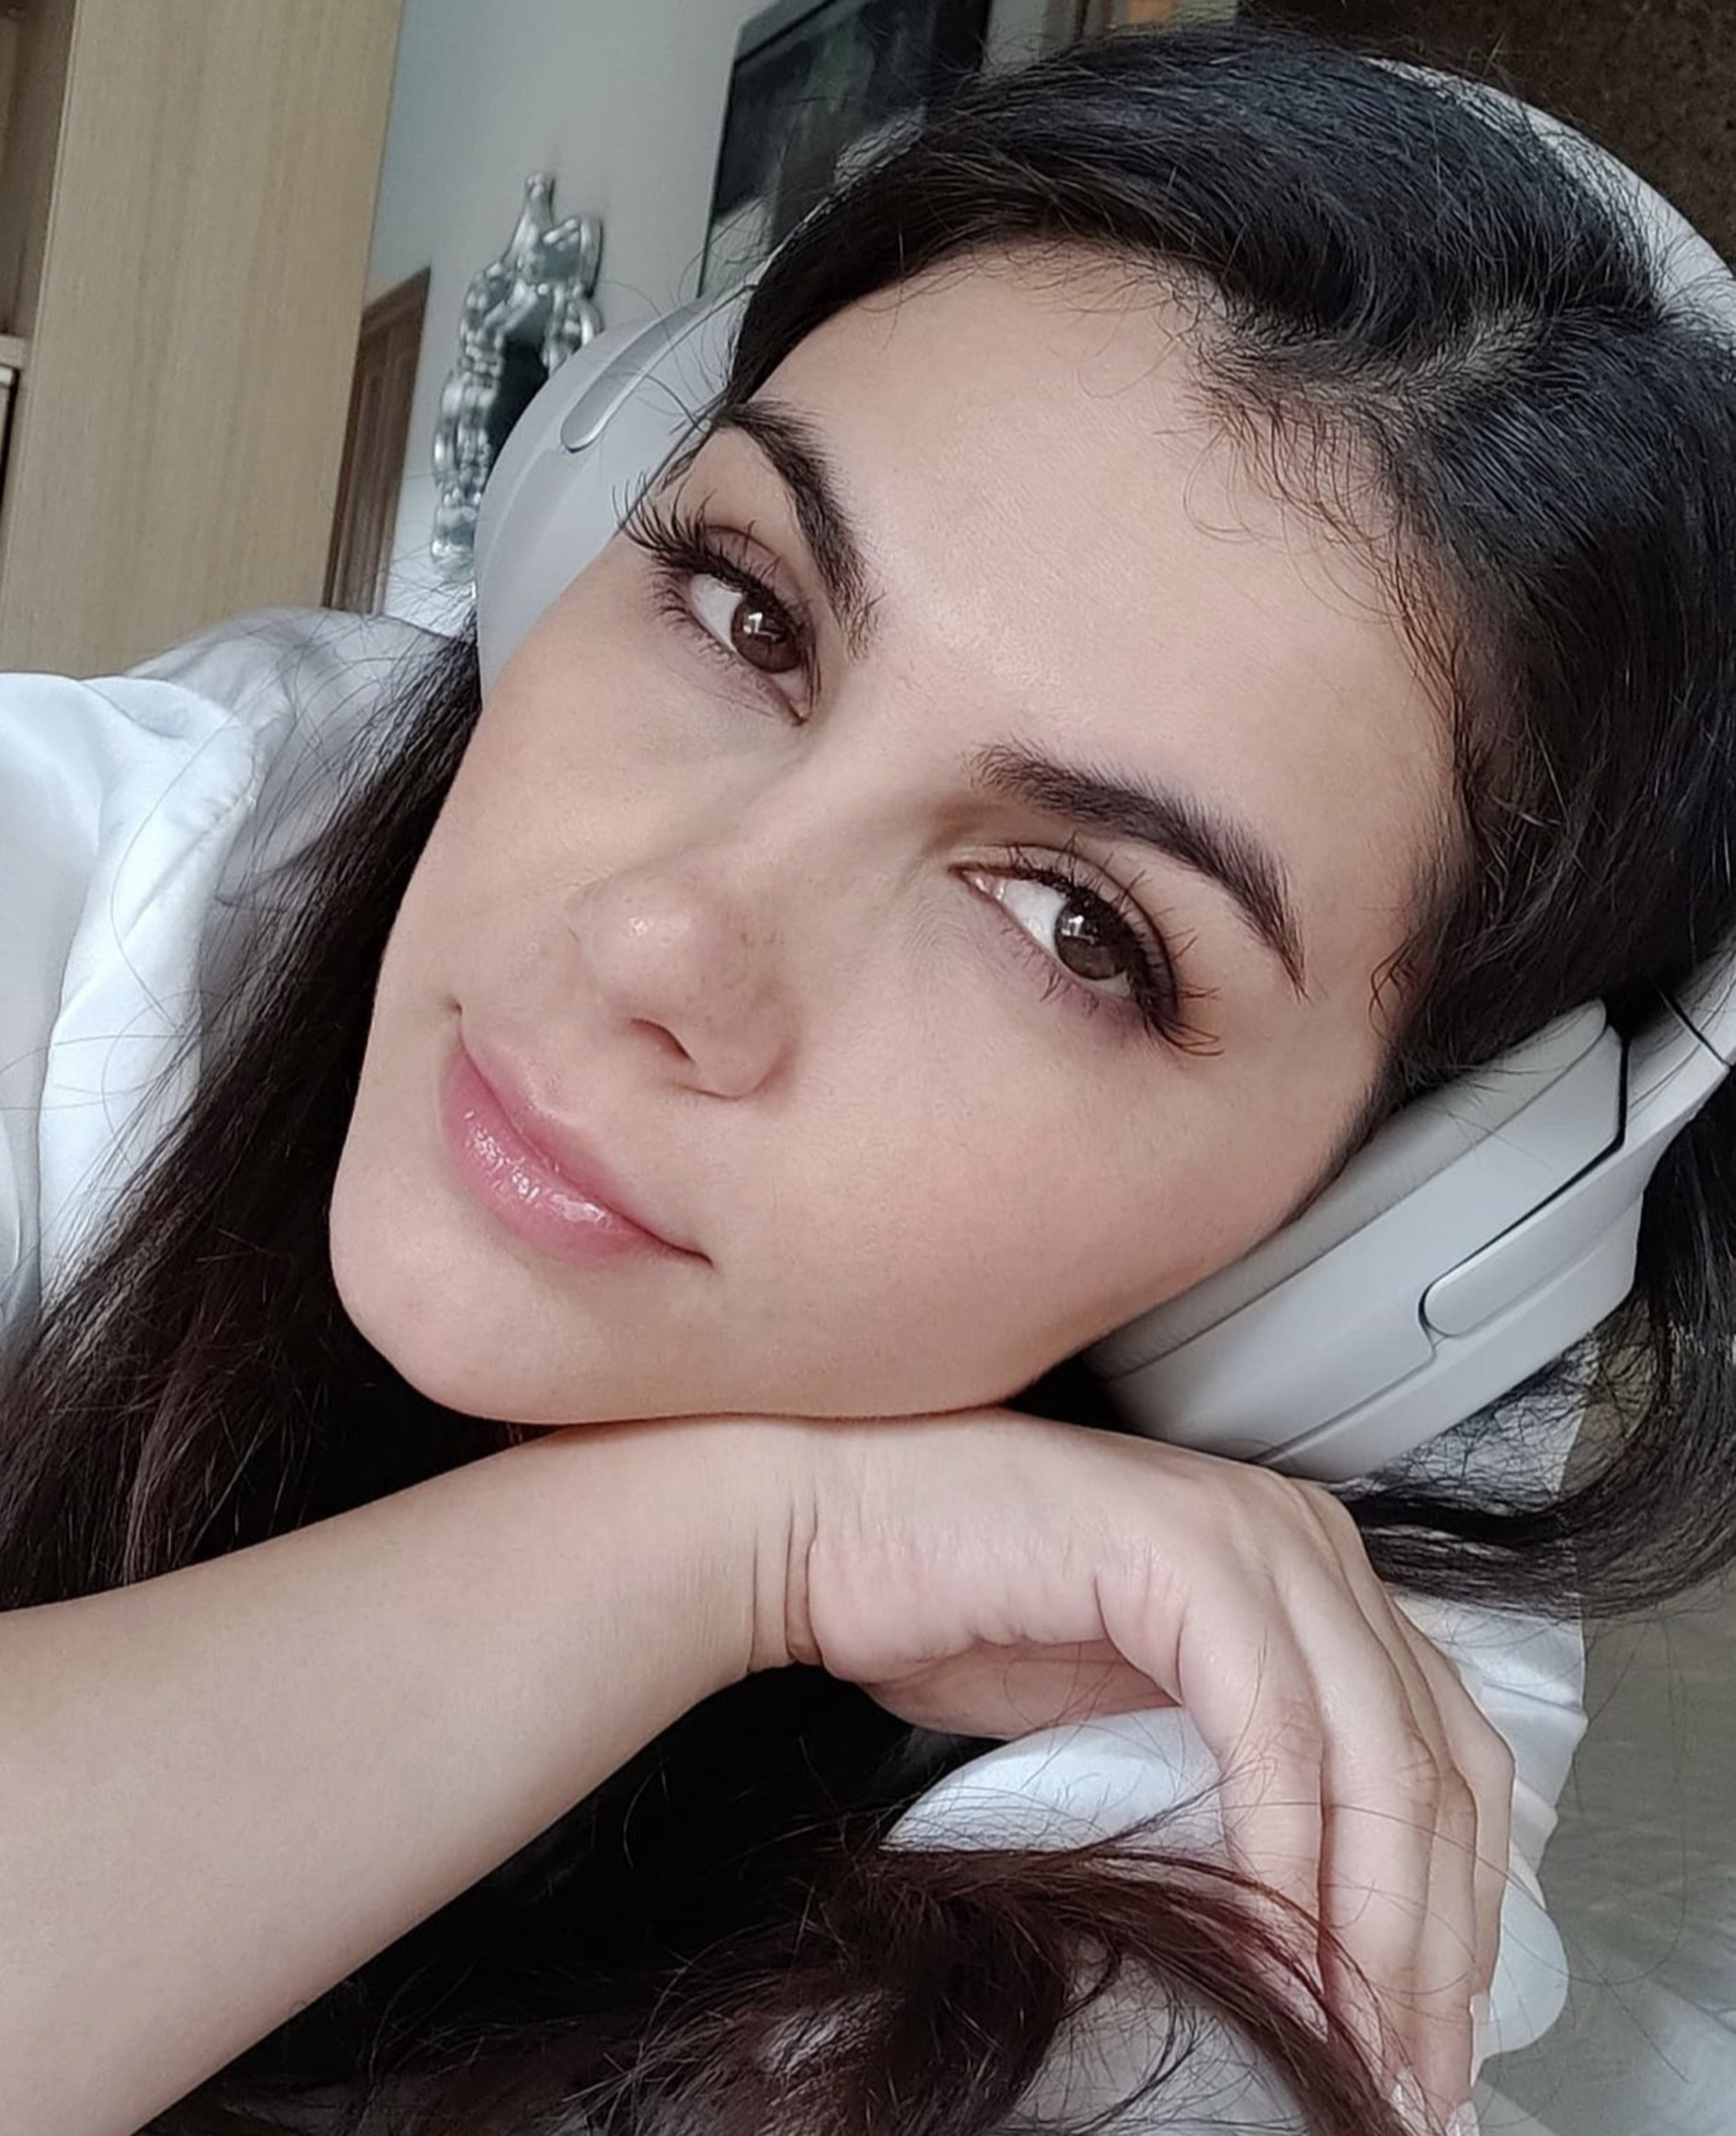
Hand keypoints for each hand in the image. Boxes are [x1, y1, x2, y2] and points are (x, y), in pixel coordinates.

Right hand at [749, 1407, 1512, 2125]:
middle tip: (1415, 2081)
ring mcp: (1254, 1536)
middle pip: (1439, 1768)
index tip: (1433, 2046)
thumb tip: (1332, 1930)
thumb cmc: (957, 1616)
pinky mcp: (1185, 1551)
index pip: (1447, 1758)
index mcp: (1312, 1572)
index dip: (1460, 1916)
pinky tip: (1279, 1956)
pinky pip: (1274, 1734)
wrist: (823, 1533)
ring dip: (1379, 1929)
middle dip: (1439, 1948)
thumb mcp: (1140, 1718)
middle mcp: (1308, 1541)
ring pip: (1379, 1757)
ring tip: (1359, 2046)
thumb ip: (1245, 1778)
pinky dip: (1288, 1862)